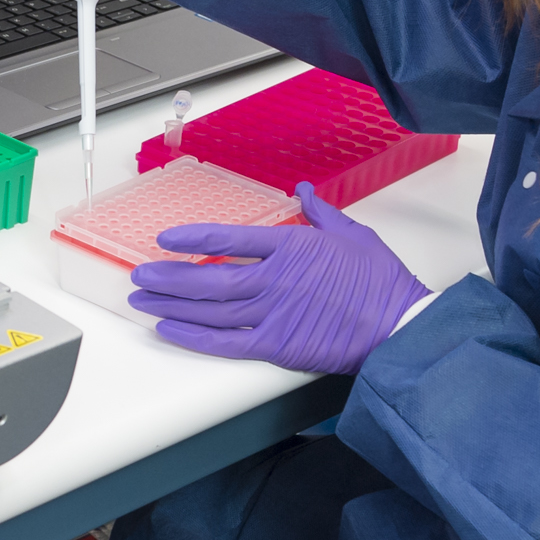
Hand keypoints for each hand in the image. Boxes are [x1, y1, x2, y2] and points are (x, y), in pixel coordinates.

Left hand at [129, 185, 430, 372]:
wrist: (398, 326)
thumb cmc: (381, 283)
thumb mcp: (352, 234)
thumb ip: (320, 213)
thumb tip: (303, 193)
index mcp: (291, 248)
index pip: (228, 238)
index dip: (192, 237)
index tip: (167, 238)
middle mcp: (274, 280)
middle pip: (208, 277)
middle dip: (168, 276)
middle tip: (141, 275)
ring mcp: (272, 314)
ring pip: (209, 309)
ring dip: (171, 304)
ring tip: (143, 300)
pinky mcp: (276, 346)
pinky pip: (225, 342)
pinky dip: (194, 336)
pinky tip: (170, 329)